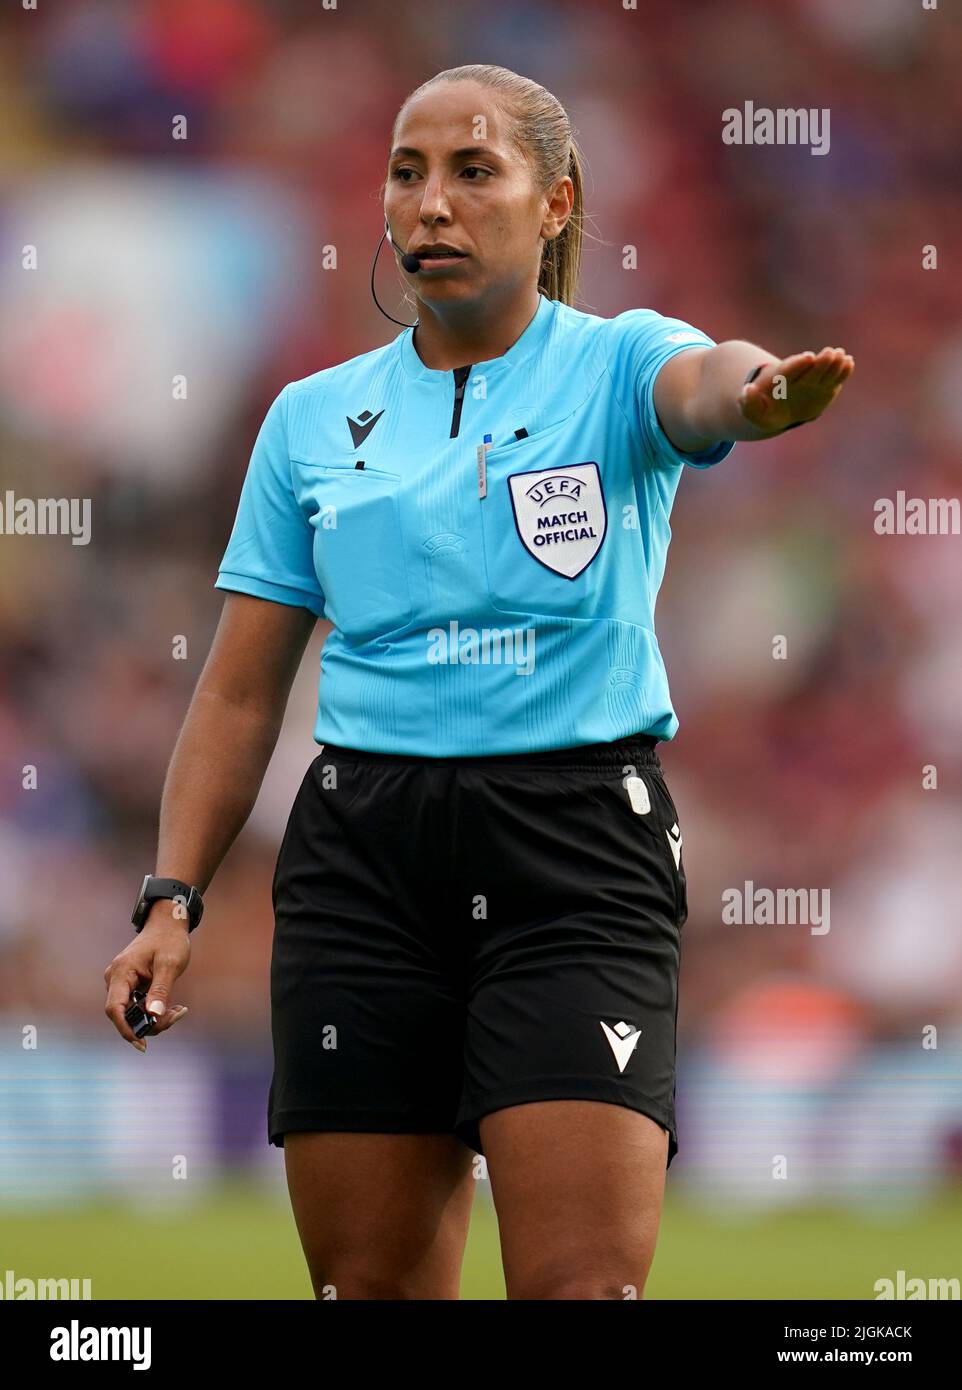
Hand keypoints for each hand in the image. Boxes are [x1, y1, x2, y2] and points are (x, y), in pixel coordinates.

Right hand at [104, 906, 190, 1051]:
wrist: (167, 925)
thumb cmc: (169, 940)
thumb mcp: (170, 963)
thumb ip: (161, 989)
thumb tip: (153, 1015)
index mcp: (121, 972)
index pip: (114, 1008)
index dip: (125, 1029)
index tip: (141, 1043)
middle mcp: (116, 979)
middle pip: (124, 1014)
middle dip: (149, 1023)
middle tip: (177, 1016)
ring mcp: (121, 983)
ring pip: (132, 1013)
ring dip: (154, 1018)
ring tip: (179, 1010)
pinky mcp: (130, 986)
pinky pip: (137, 1006)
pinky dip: (154, 1011)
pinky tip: (173, 1008)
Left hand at [738, 346, 853, 433]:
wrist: (777, 410)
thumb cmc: (763, 411)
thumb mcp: (752, 412)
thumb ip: (748, 403)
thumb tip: (746, 390)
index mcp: (779, 380)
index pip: (788, 370)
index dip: (798, 364)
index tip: (808, 357)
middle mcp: (798, 377)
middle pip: (809, 369)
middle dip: (819, 362)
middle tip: (830, 353)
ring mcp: (812, 381)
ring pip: (823, 371)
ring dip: (833, 364)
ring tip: (843, 356)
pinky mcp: (824, 387)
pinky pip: (834, 379)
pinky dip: (842, 372)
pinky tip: (850, 362)